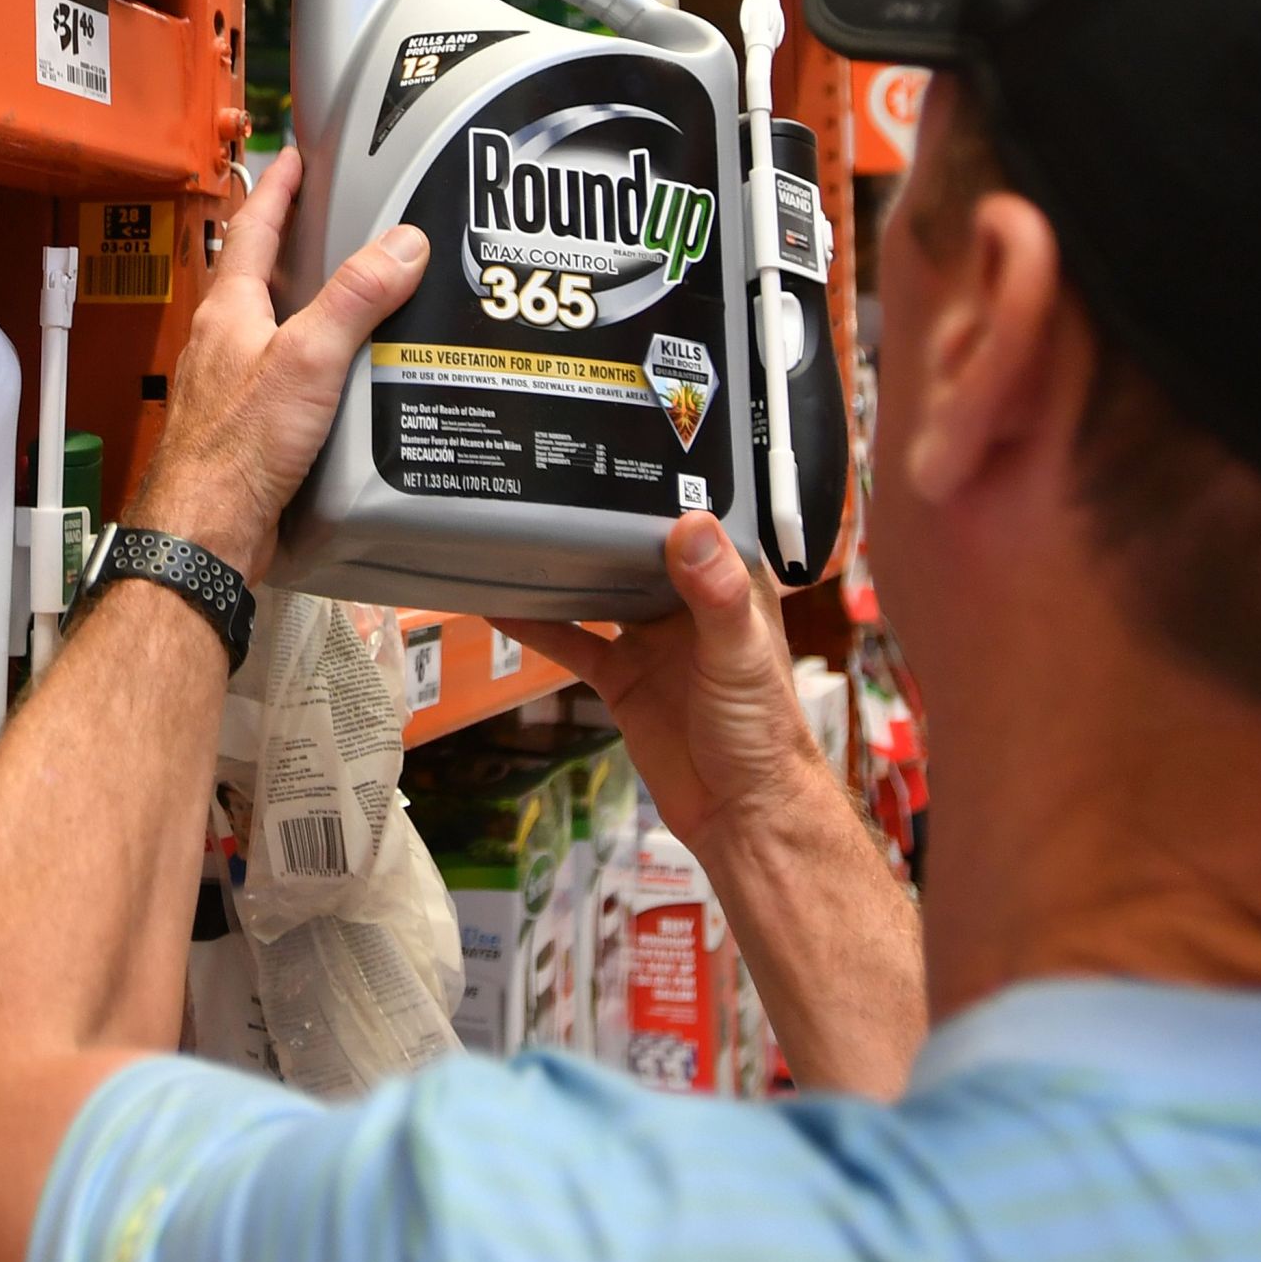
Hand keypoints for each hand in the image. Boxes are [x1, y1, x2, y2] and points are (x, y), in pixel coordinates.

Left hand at [127, 147, 429, 581]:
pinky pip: (286, 379)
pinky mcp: (250, 429)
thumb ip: (354, 300)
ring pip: (274, 329)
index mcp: (229, 311)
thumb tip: (403, 242)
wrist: (206, 533)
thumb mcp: (307, 360)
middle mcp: (225, 343)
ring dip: (310, 306)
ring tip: (361, 292)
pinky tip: (350, 378)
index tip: (296, 156)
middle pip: (260, 277)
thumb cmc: (236, 449)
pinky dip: (318, 364)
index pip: (251, 229)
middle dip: (296, 244)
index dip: (277, 190)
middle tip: (340, 218)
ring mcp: (233, 387)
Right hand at [496, 514, 838, 855]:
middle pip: (637, 551)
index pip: (695, 522)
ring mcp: (651, 642)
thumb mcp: (738, 654)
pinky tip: (500, 606)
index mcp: (730, 587)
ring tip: (516, 531)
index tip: (619, 449)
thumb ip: (715, 593)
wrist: (739, 812)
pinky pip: (573, 644)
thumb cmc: (761, 731)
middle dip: (600, 522)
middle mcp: (687, 606)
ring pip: (599, 592)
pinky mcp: (620, 679)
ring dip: (565, 570)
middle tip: (548, 480)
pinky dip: (538, 627)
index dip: (664, 487)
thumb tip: (688, 524)